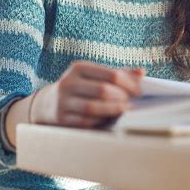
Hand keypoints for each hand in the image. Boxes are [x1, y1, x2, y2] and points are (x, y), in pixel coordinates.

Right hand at [30, 61, 144, 127]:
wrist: (47, 103)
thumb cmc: (80, 86)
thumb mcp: (93, 74)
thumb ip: (118, 73)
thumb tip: (142, 72)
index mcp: (79, 67)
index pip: (110, 74)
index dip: (129, 84)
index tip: (140, 92)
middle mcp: (69, 82)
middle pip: (102, 90)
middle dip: (121, 98)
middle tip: (132, 104)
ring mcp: (63, 101)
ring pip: (93, 108)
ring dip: (112, 111)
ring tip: (124, 111)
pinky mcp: (61, 119)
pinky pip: (85, 122)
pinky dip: (100, 121)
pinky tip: (110, 119)